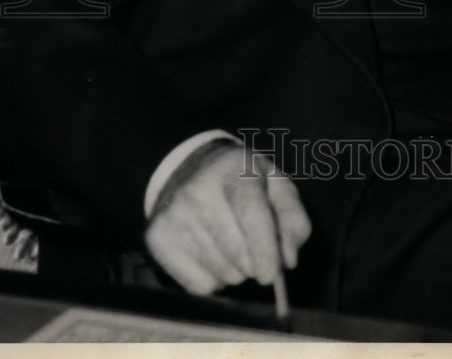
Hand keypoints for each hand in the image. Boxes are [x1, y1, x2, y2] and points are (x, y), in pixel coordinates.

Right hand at [144, 143, 310, 294]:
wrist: (191, 170)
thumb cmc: (243, 181)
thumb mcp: (276, 185)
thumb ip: (292, 218)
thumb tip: (288, 260)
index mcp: (234, 167)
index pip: (250, 213)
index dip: (264, 248)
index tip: (270, 274)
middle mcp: (199, 189)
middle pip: (237, 250)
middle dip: (255, 261)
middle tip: (256, 248)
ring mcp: (175, 214)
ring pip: (221, 272)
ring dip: (237, 271)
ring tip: (232, 244)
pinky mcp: (158, 238)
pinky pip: (199, 284)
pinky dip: (214, 280)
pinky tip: (212, 253)